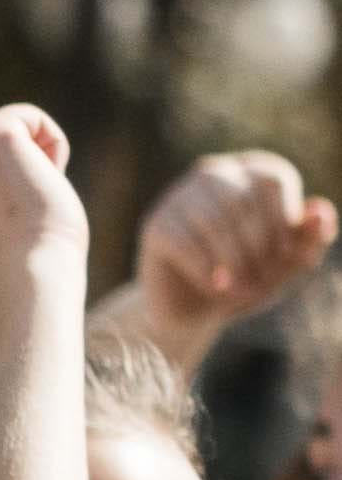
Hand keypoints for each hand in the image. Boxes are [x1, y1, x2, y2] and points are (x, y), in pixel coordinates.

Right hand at [138, 151, 336, 345]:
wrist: (195, 308)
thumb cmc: (248, 277)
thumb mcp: (287, 264)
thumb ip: (311, 240)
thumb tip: (321, 211)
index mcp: (252, 171)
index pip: (272, 180)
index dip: (284, 222)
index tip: (289, 259)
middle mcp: (213, 173)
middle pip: (241, 201)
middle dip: (258, 248)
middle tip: (263, 283)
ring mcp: (179, 197)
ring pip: (213, 221)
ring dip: (234, 262)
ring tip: (243, 291)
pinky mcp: (156, 225)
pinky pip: (185, 243)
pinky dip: (207, 271)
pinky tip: (217, 288)